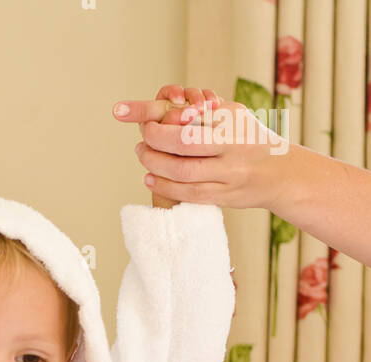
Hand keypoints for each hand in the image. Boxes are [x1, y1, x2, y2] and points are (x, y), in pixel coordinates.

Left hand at [114, 86, 284, 209]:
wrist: (281, 173)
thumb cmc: (249, 139)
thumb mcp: (233, 115)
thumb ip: (203, 113)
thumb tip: (166, 107)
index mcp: (231, 120)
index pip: (188, 114)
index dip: (158, 116)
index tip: (139, 117)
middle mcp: (231, 145)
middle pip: (182, 142)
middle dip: (154, 140)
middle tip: (142, 138)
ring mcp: (229, 173)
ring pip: (182, 171)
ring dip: (155, 165)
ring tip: (143, 156)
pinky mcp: (225, 195)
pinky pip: (189, 193)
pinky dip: (165, 186)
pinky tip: (150, 178)